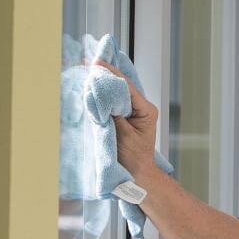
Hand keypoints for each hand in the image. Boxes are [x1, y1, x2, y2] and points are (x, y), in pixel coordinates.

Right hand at [92, 60, 159, 175]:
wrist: (136, 176)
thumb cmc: (133, 159)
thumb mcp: (123, 135)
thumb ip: (112, 115)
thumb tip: (102, 96)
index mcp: (146, 110)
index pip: (127, 88)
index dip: (112, 75)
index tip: (98, 64)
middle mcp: (140, 107)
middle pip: (123, 86)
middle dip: (108, 74)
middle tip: (92, 62)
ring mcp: (132, 112)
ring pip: (118, 92)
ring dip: (104, 82)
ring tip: (91, 69)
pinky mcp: (122, 117)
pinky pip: (113, 102)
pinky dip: (103, 95)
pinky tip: (94, 86)